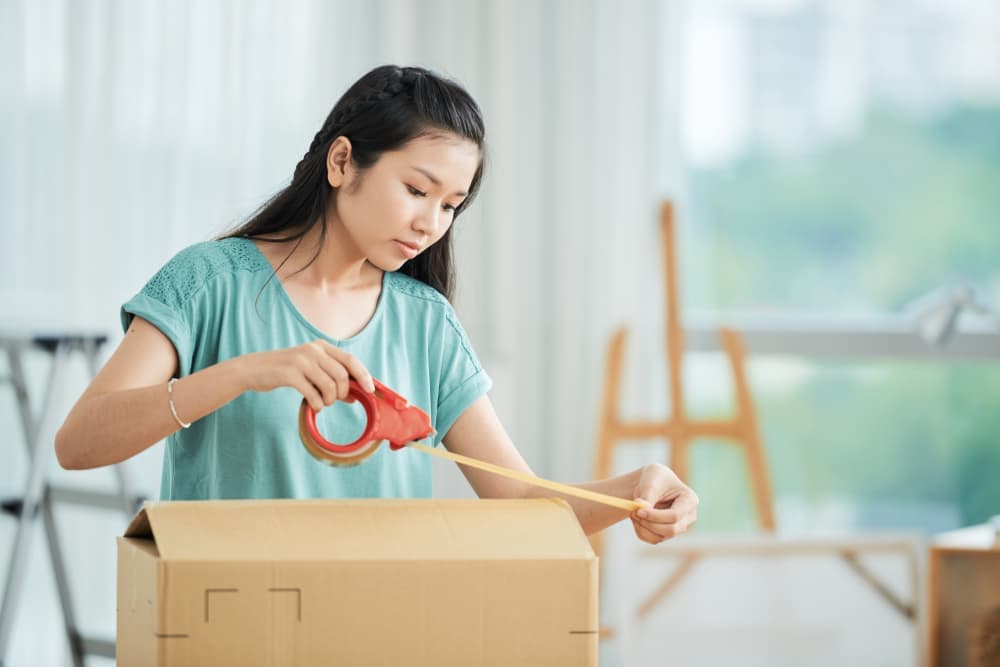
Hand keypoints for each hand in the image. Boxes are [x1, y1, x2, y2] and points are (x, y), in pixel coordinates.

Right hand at [237, 340, 374, 411]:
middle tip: (334, 400)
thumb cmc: (287, 371)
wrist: (254, 369)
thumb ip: (332, 378)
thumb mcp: (311, 369)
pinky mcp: (289, 374)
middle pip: (342, 375)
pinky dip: (317, 404)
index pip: (350, 360)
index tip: (370, 391)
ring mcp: (301, 361)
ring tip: (322, 402)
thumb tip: (355, 396)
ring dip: (329, 400)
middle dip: (343, 392)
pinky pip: (313, 394)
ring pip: (329, 386)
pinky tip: (313, 406)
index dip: (363, 376)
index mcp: (321, 346)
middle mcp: (313, 350)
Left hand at [629, 463, 697, 543]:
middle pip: (671, 530)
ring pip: (660, 537)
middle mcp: (688, 517)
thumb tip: (641, 509)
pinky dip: (641, 531)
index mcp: (690, 500)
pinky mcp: (667, 533)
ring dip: (643, 527)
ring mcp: (679, 527)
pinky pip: (653, 539)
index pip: (675, 515)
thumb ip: (647, 496)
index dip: (655, 516)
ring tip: (633, 512)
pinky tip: (636, 518)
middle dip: (649, 523)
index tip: (639, 510)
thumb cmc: (655, 478)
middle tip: (633, 512)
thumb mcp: (651, 481)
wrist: (651, 483)